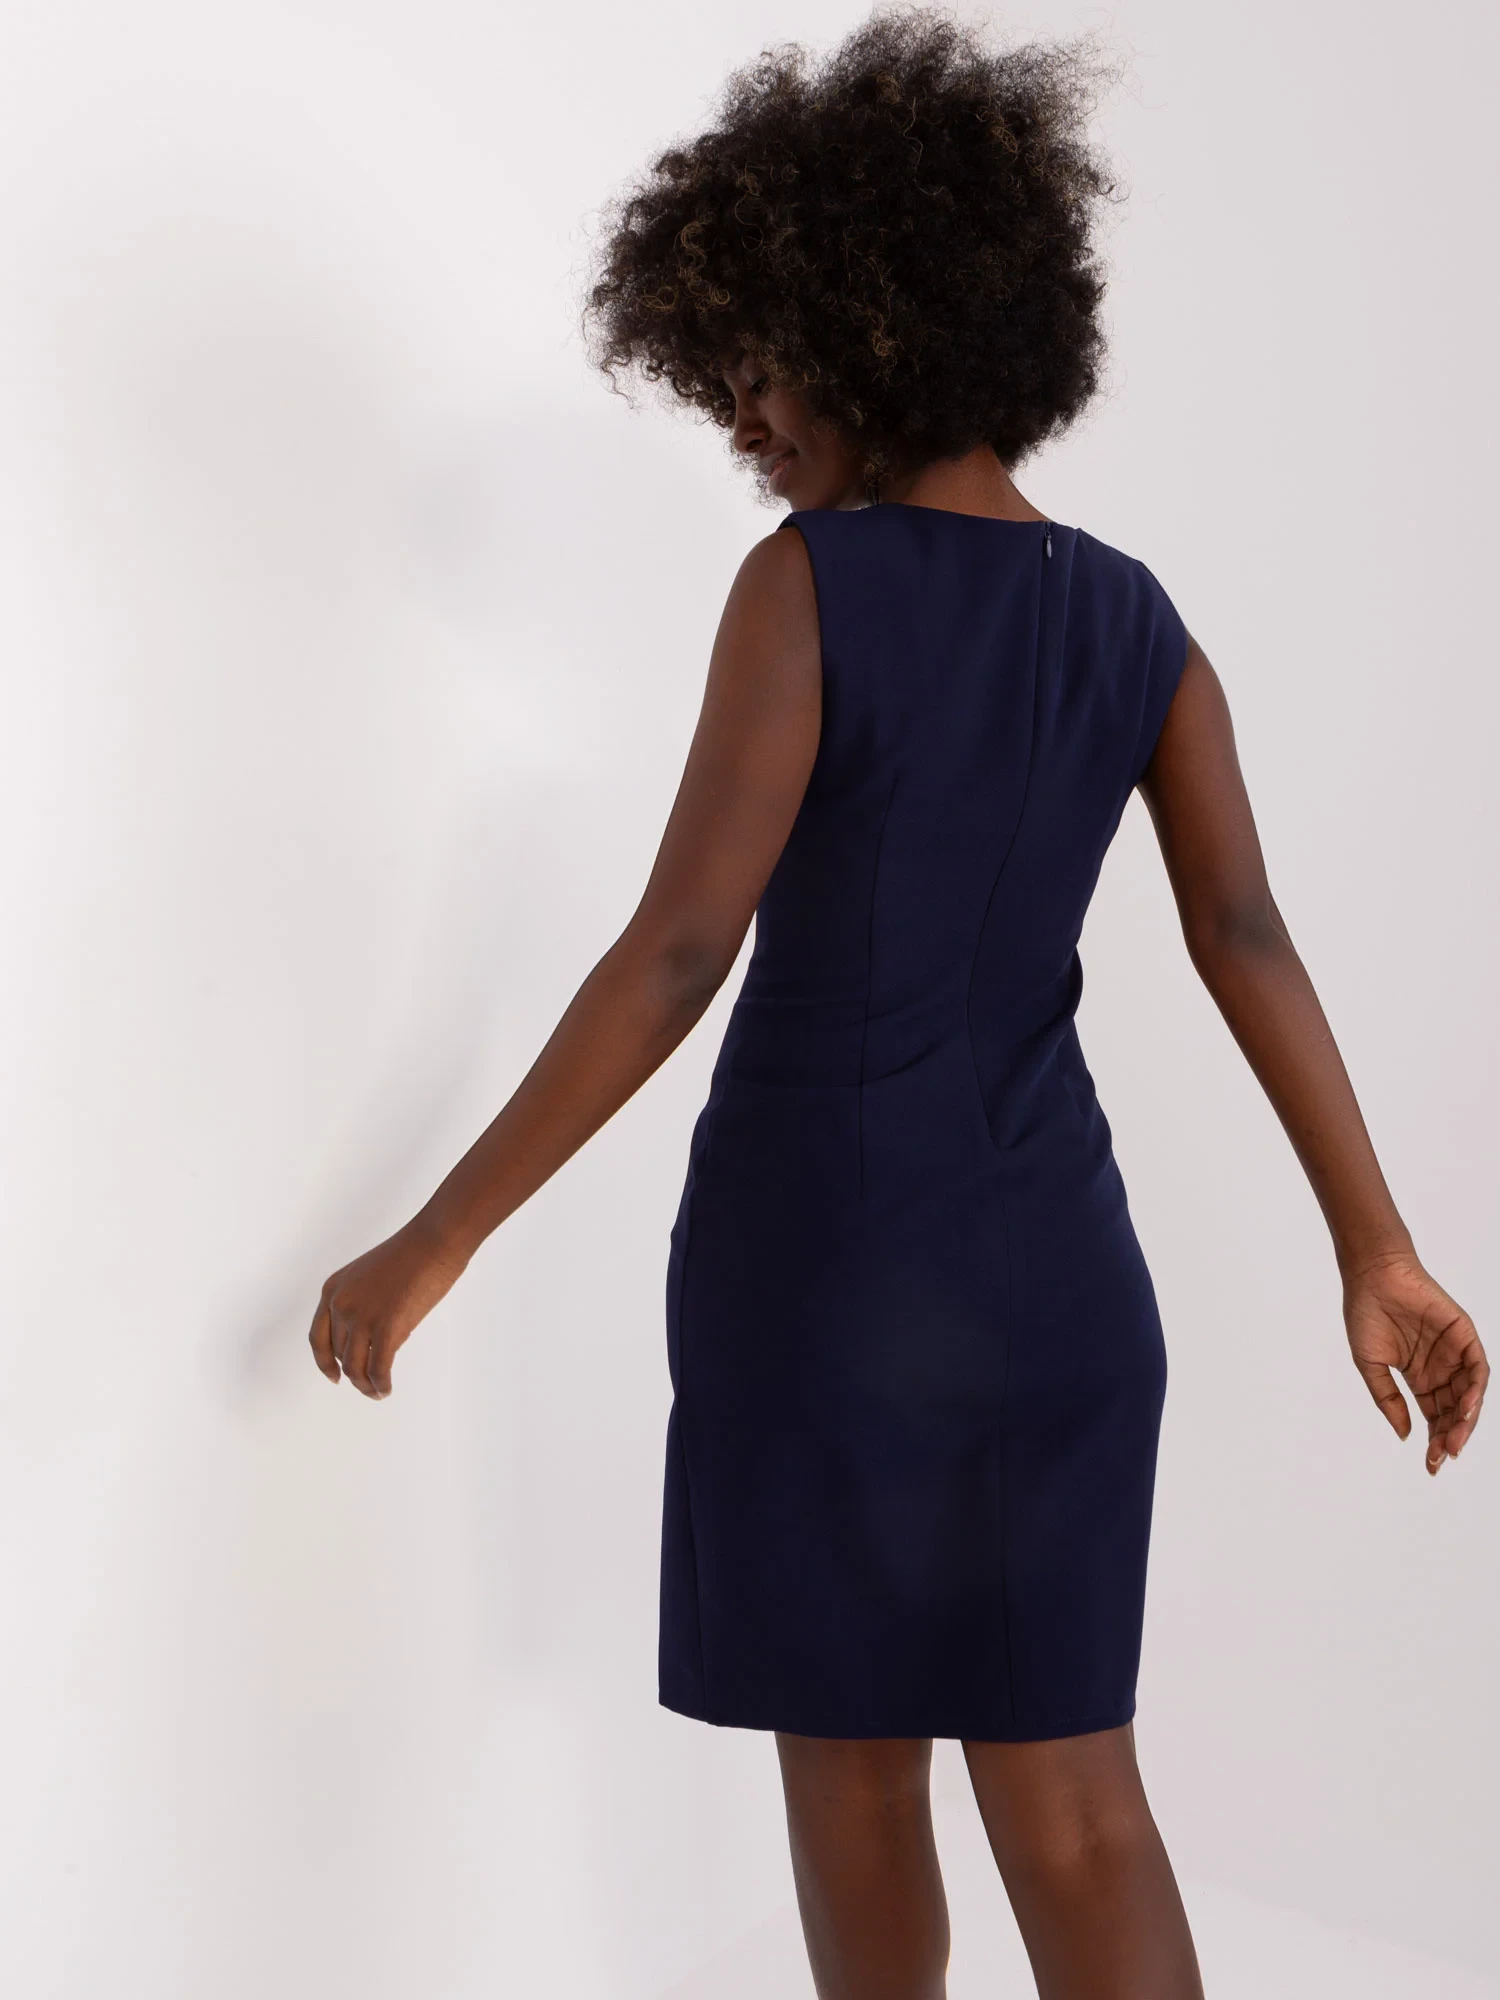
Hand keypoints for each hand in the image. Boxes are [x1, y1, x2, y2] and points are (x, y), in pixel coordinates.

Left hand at [308, 1213, 469, 1399]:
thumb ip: (361, 1302)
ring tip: (377, 1392)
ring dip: (365, 1385)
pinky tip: (387, 1389)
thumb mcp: (369, 1276)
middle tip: (369, 1383)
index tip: (333, 1376)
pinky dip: (380, 1384)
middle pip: (339, 1354)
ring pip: (355, 1367)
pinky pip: (378, 1369)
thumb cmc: (412, 1253)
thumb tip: (369, 1338)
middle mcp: (340, 1304)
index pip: (318, 1336)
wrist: (434, 1241)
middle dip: (353, 1373)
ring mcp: (362, 1317)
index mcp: (333, 1289)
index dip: (323, 1361)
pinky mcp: (386, 1328)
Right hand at [1343, 1251, 1487, 1474]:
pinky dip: (1476, 1389)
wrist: (1372, 1276)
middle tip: (1443, 1456)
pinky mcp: (1465, 1334)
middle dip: (1450, 1436)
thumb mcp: (1371, 1365)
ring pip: (1470, 1394)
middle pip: (1454, 1411)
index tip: (1430, 1465)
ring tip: (1454, 1440)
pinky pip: (1478, 1367)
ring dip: (1466, 1420)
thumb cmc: (1366, 1314)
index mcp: (1419, 1377)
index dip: (1434, 1441)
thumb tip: (1407, 1435)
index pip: (1434, 1416)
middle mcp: (1441, 1368)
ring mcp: (1455, 1352)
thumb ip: (1388, 1399)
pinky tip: (1465, 1408)